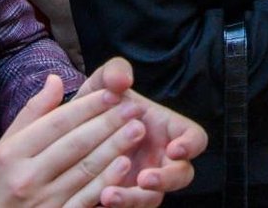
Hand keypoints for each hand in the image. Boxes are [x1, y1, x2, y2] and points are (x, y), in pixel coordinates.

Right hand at [0, 72, 161, 207]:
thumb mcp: (4, 146)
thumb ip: (32, 113)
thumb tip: (56, 80)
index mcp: (12, 153)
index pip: (56, 123)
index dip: (87, 106)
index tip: (113, 93)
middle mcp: (26, 177)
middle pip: (74, 144)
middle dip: (109, 123)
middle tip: (134, 106)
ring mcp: (42, 202)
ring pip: (85, 170)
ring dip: (114, 148)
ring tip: (137, 129)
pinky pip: (85, 199)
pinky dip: (106, 181)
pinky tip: (124, 165)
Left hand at [76, 59, 205, 204]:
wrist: (71, 131)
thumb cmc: (98, 106)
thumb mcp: (103, 85)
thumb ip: (114, 72)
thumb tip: (122, 79)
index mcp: (168, 130)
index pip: (195, 139)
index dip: (191, 144)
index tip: (175, 148)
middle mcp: (162, 159)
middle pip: (181, 176)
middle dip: (166, 179)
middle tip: (144, 178)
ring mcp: (145, 182)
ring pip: (152, 199)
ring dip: (134, 199)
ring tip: (108, 195)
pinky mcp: (126, 198)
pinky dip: (114, 206)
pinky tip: (96, 201)